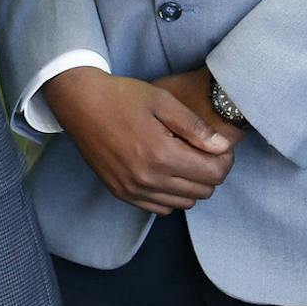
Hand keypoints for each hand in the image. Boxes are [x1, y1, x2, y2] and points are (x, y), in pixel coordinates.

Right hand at [43, 67, 233, 212]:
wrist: (80, 103)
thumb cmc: (123, 97)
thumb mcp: (164, 101)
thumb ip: (195, 127)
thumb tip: (222, 147)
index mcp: (161, 154)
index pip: (214, 174)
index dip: (225, 161)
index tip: (220, 147)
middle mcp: (148, 179)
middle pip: (203, 192)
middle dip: (211, 172)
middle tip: (204, 151)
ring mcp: (132, 190)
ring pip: (183, 204)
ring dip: (192, 185)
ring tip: (184, 160)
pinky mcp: (121, 193)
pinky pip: (160, 208)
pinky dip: (171, 195)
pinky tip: (166, 172)